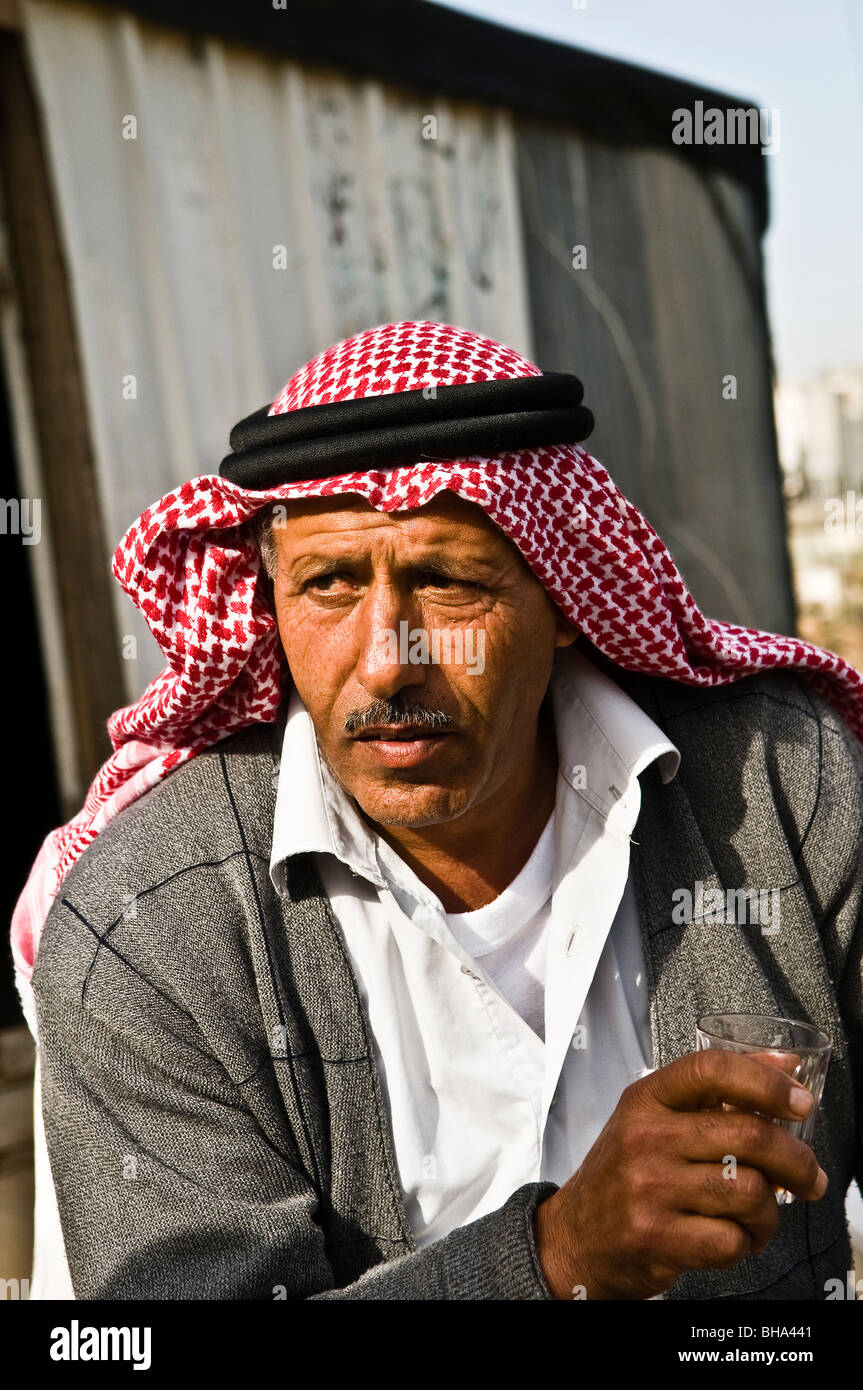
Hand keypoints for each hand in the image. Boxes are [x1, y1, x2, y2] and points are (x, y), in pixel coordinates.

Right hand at [533, 1048, 826, 1298]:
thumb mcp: (656, 1118)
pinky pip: (731, 1240)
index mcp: (646, 1099)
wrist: (576, 1238)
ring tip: (760, 1216)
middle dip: (796, 1160)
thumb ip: (716, 1090)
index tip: (801, 1102)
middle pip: (748, 1136)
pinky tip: (734, 1239)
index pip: (711, 1070)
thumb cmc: (626, 1173)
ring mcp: (648, 1189)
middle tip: (809, 1176)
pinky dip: (746, 1243)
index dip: (766, 1082)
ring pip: (749, 1191)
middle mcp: (645, 1138)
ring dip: (770, 1212)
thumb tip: (784, 1061)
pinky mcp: (656, 1238)